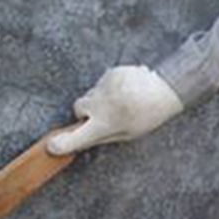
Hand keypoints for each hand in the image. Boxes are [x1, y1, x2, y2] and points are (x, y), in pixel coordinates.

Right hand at [47, 65, 183, 154]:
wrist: (166, 90)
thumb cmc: (148, 116)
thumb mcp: (126, 134)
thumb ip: (100, 136)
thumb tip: (76, 142)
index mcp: (105, 125)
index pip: (77, 138)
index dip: (62, 144)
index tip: (52, 146)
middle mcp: (101, 105)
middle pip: (78, 107)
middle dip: (87, 111)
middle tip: (106, 114)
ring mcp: (105, 86)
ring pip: (92, 93)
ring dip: (102, 97)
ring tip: (124, 100)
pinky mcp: (111, 72)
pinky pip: (104, 81)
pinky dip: (112, 86)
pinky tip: (128, 89)